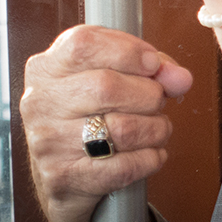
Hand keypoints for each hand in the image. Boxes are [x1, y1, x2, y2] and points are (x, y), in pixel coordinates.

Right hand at [20, 25, 192, 221]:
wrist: (66, 173)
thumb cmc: (94, 114)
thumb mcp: (116, 76)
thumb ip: (153, 68)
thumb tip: (180, 78)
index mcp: (48, 67)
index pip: (84, 44)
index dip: (129, 51)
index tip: (153, 64)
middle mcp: (41, 102)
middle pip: (107, 87)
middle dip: (150, 94)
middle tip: (158, 102)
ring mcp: (48, 142)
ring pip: (122, 129)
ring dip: (157, 128)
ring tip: (158, 128)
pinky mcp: (65, 177)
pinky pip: (125, 167)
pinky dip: (151, 158)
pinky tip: (151, 154)